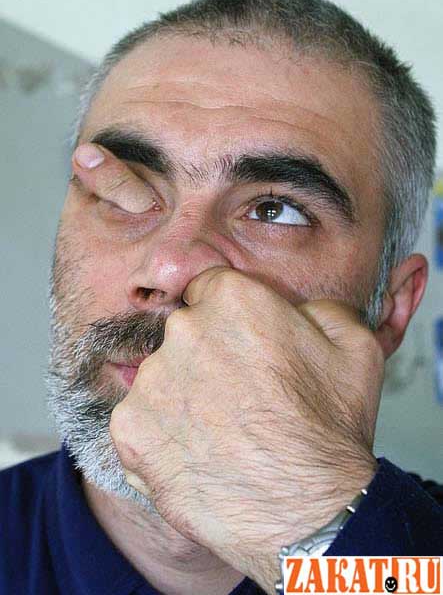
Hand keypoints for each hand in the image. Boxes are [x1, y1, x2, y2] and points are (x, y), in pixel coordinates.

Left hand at [110, 267, 382, 593]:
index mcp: (231, 299)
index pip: (211, 290)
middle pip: (186, 333)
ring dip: (183, 398)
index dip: (231, 321)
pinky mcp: (129, 430)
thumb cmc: (330, 429)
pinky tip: (197, 456)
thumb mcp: (354, 347)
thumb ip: (321, 308)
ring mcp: (150, 381)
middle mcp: (182, 331)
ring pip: (162, 378)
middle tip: (239, 397)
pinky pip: (139, 421)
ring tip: (221, 434)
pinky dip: (162, 436)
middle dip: (208, 356)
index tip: (244, 349)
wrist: (306, 511)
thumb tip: (300, 309)